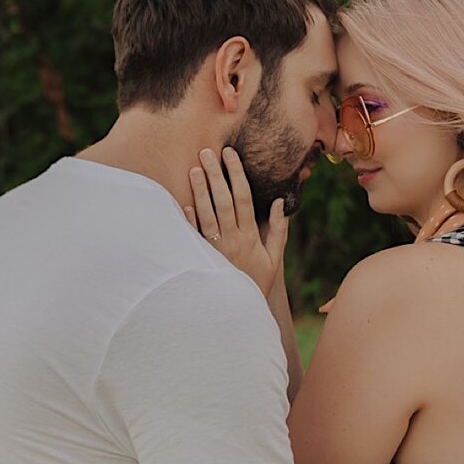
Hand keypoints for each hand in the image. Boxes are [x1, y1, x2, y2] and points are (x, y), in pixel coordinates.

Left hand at [186, 146, 288, 302]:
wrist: (239, 311)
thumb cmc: (257, 282)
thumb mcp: (274, 258)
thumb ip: (277, 230)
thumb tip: (279, 202)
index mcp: (250, 235)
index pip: (243, 197)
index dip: (236, 174)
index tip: (230, 154)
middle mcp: (232, 239)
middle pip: (223, 201)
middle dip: (215, 175)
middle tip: (206, 152)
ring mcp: (215, 249)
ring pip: (207, 215)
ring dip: (200, 192)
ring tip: (194, 169)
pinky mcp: (202, 259)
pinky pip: (194, 237)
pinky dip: (190, 220)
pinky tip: (184, 203)